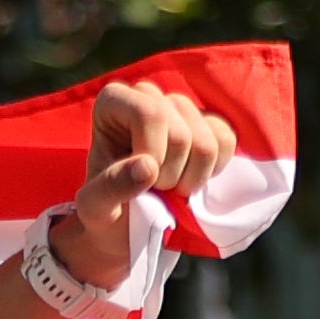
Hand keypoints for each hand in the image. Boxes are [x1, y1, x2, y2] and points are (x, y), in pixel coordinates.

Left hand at [49, 83, 238, 285]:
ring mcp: (181, 107)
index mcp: (112, 101)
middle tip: (150, 189)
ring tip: (166, 188)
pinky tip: (188, 179)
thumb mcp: (93, 208)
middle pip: (181, 134)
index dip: (153, 153)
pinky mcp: (209, 122)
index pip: (150, 113)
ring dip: (190, 179)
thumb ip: (108, 188)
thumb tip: (148, 167)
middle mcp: (148, 95)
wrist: (125, 223)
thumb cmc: (104, 210)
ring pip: (207, 142)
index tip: (140, 179)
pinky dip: (211, 171)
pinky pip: (226, 141)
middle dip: (169, 175)